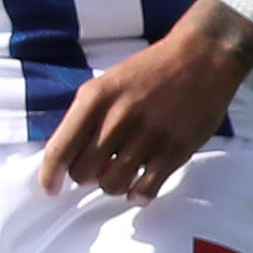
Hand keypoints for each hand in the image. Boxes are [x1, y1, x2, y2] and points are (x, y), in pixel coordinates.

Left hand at [36, 3, 252, 200]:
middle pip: (83, 173)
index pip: (60, 148)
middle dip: (87, 176)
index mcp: (95, 97)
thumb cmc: (151, 71)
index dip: (50, 175)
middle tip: (100, 167)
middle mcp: (118, 117)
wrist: (202, 56)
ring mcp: (147, 136)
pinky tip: (140, 186)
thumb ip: (87, 116)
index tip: (50, 189)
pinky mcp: (174, 150)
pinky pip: (145, 190)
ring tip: (122, 173)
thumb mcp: (108, 82)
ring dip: (113, 185)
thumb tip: (70, 159)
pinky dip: (138, 195)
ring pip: (112, 185)